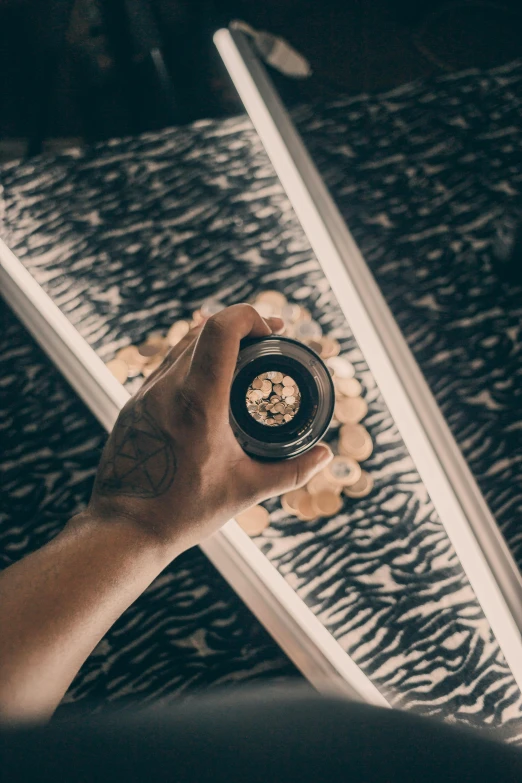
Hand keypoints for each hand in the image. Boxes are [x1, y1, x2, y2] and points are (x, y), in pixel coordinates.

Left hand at [86, 304, 332, 555]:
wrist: (125, 529)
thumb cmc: (184, 511)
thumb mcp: (246, 490)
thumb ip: (291, 471)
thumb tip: (325, 455)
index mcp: (198, 403)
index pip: (220, 330)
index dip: (249, 316)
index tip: (271, 331)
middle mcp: (166, 389)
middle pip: (204, 330)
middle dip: (240, 326)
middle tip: (267, 340)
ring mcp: (145, 394)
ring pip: (182, 345)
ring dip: (215, 340)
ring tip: (242, 356)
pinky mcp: (134, 404)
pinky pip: (166, 366)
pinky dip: (193, 360)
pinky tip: (209, 381)